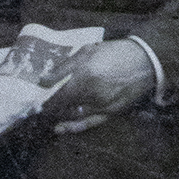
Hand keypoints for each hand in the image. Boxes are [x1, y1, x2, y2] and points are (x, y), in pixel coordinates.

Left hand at [40, 39, 156, 135]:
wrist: (145, 62)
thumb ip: (65, 66)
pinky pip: (88, 124)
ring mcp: (101, 104)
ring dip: (58, 114)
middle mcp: (91, 92)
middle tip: (37, 106)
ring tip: (49, 111)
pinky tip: (60, 128)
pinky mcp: (110, 113)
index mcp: (85, 74)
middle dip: (48, 105)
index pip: (55, 91)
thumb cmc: (114, 53)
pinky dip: (73, 127)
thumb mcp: (88, 51)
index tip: (34, 97)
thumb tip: (44, 79)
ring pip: (71, 114)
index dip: (41, 96)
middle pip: (61, 103)